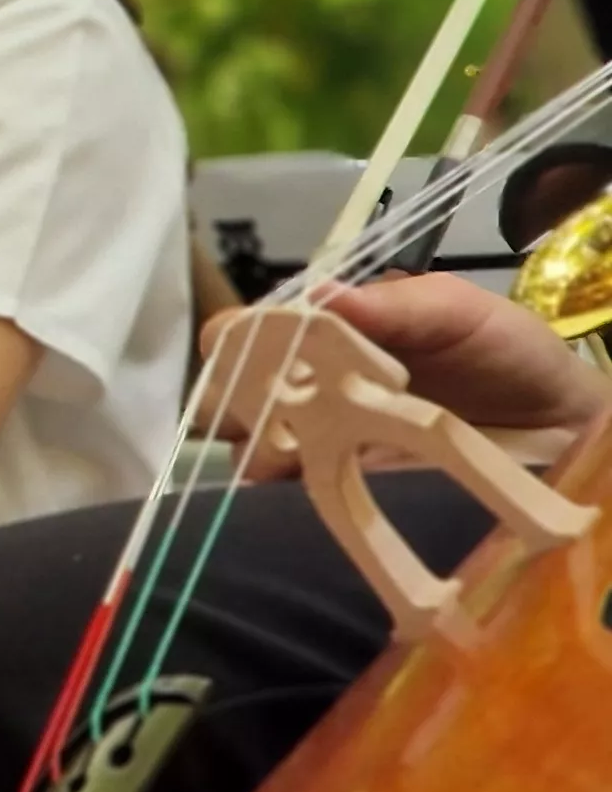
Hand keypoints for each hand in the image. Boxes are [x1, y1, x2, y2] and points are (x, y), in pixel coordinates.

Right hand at [202, 275, 611, 476]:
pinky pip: (296, 496)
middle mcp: (309, 384)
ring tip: (293, 461)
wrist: (565, 423)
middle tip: (269, 421)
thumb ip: (394, 306)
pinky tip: (311, 491)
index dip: (231, 347)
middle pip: (227, 395)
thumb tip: (316, 295)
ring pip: (250, 450)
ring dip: (257, 455)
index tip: (253, 365)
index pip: (241, 333)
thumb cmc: (510, 352)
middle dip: (227, 408)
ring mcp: (325, 440)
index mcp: (325, 331)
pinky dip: (288, 496)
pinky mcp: (349, 487)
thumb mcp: (459, 311)